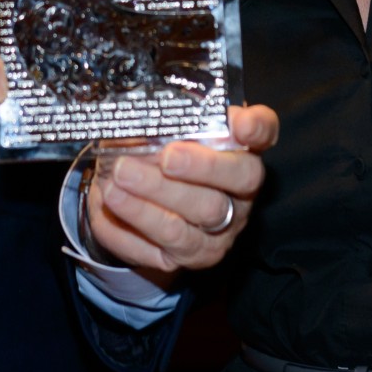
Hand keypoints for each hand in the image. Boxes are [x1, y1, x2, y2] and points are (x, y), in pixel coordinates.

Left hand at [86, 104, 277, 281]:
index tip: (241, 124)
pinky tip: (107, 205)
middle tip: (165, 158)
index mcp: (241, 150)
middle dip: (198, 170)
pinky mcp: (188, 257)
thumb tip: (140, 114)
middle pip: (232, 185)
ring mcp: (217, 232)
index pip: (264, 133)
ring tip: (117, 181)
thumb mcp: (169, 127)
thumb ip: (167, 118)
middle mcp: (239, 195)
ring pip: (189, 226)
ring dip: (149, 203)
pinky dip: (128, 228)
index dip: (257, 129)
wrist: (148, 195)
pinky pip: (157, 250)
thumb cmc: (165, 150)